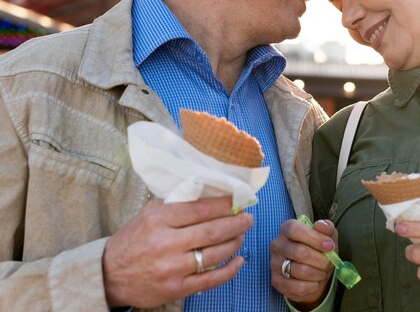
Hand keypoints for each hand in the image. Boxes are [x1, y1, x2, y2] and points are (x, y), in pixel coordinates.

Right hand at [103, 196, 252, 307]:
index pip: (201, 209)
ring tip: (242, 234)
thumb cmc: (133, 239)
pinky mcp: (175, 289)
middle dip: (236, 223)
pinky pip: (210, 280)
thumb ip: (176, 203)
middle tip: (248, 217)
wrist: (109, 275)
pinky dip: (229, 270)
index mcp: (159, 220)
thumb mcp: (149, 213)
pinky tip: (239, 260)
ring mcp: (172, 268)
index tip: (238, 200)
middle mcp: (166, 244)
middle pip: (212, 231)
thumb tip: (209, 193)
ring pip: (214, 254)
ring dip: (234, 242)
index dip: (225, 205)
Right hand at [270, 218, 336, 309]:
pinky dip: (312, 286)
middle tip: (330, 263)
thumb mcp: (326, 236)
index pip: (295, 230)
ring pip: (300, 271)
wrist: (312, 271)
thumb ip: (327, 227)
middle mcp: (277, 245)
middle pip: (300, 252)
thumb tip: (321, 225)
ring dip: (318, 273)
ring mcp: (275, 263)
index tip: (330, 246)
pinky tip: (316, 282)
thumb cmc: (318, 249)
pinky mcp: (276, 281)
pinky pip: (298, 287)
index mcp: (287, 228)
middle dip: (321, 260)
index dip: (314, 238)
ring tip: (323, 272)